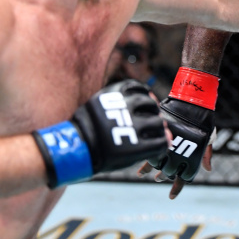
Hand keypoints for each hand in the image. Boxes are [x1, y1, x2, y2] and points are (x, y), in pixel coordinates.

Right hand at [33, 79, 167, 187]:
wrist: (74, 151)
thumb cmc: (85, 128)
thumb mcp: (97, 105)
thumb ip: (117, 100)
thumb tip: (145, 97)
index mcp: (112, 95)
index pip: (138, 87)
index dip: (146, 94)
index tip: (149, 99)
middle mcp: (123, 108)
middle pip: (149, 104)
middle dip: (154, 110)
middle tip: (154, 118)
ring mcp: (130, 127)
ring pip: (157, 122)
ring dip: (160, 126)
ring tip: (157, 131)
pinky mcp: (135, 147)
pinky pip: (159, 142)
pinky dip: (164, 142)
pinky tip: (161, 144)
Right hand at [138, 67, 217, 198]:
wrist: (193, 100)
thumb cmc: (204, 118)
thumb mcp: (209, 137)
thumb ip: (206, 153)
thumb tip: (207, 169)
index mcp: (192, 158)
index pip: (183, 179)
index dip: (177, 188)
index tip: (171, 196)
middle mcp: (179, 155)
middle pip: (168, 173)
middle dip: (164, 177)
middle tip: (159, 179)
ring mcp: (168, 147)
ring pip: (157, 165)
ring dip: (151, 171)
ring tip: (146, 174)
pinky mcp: (159, 137)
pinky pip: (149, 152)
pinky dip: (144, 162)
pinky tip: (139, 166)